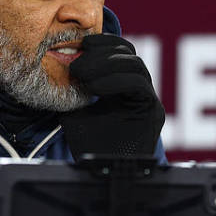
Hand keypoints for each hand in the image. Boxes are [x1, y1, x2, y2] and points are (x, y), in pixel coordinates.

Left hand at [60, 34, 164, 158]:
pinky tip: (95, 88)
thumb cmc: (89, 145)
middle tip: (77, 64)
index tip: (82, 44)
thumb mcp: (75, 110)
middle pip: (129, 55)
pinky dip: (115, 81)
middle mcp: (139, 91)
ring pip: (135, 66)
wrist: (101, 172)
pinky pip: (139, 85)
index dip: (105, 43)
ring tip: (82, 75)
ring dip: (106, 65)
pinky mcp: (153, 112)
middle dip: (102, 54)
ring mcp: (148, 101)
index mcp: (123, 87)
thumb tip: (61, 63)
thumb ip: (73, 89)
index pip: (122, 52)